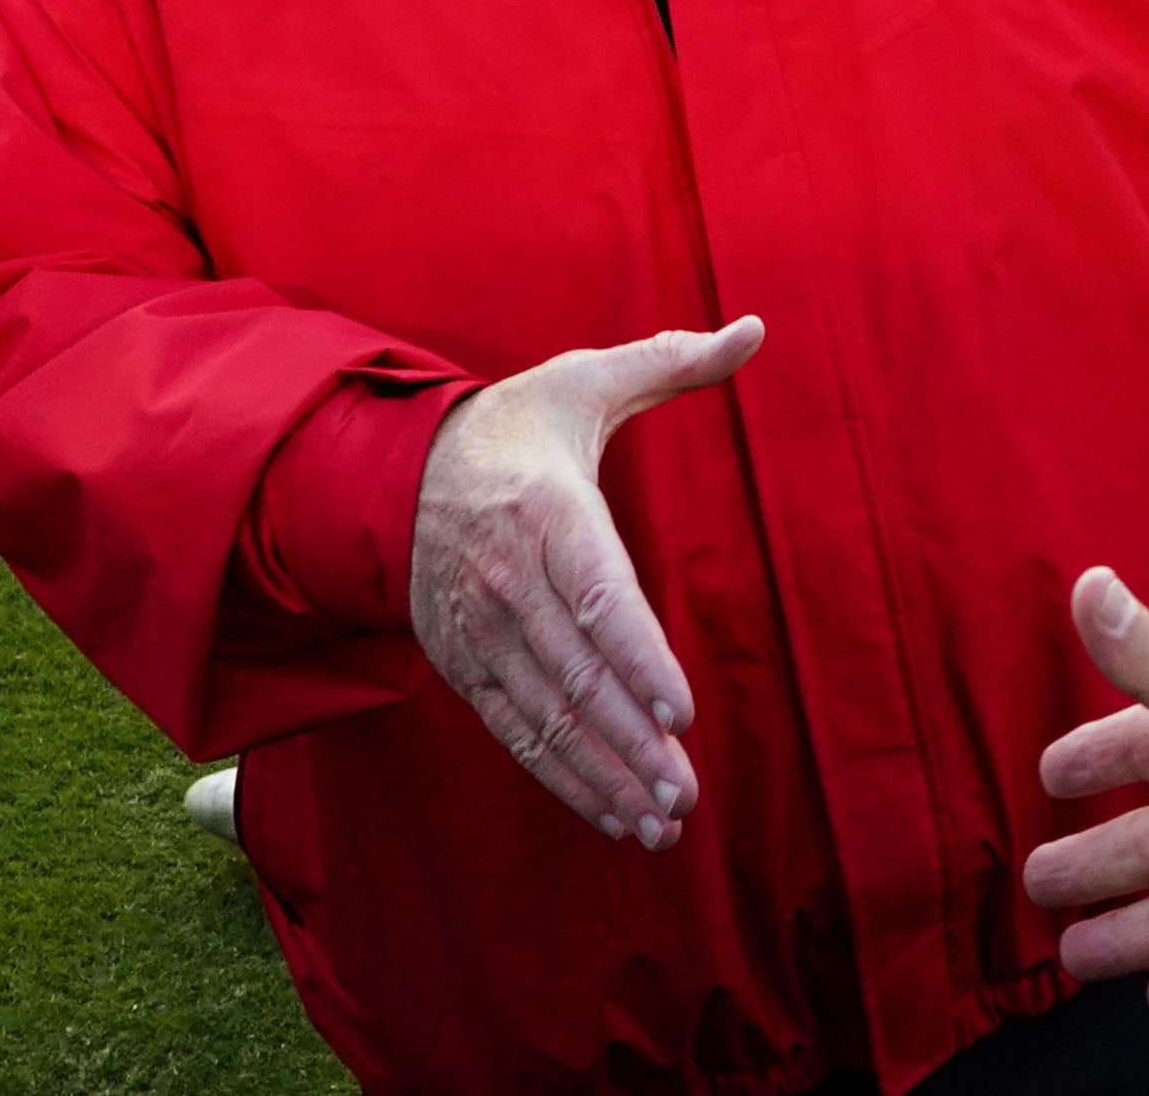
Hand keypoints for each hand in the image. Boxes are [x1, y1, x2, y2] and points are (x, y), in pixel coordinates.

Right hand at [408, 316, 762, 848]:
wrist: (396, 467)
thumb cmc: (517, 423)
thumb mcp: (586, 380)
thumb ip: (672, 361)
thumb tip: (753, 327)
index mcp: (545, 509)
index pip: (596, 593)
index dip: (635, 654)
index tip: (679, 708)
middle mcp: (507, 578)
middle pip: (573, 672)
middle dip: (629, 738)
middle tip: (683, 792)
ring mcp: (479, 629)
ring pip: (544, 715)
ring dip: (601, 773)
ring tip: (658, 820)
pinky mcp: (463, 663)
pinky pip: (513, 730)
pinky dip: (561, 777)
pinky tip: (610, 814)